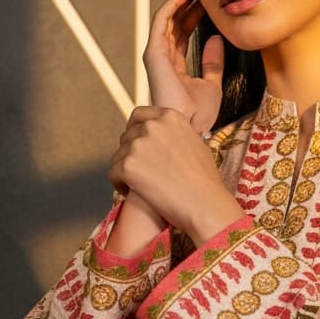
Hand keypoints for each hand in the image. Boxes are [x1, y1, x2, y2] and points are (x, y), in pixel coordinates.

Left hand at [108, 107, 243, 246]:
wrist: (204, 203)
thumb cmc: (205, 180)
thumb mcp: (197, 144)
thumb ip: (176, 135)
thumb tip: (166, 138)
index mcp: (170, 117)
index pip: (139, 115)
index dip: (134, 129)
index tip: (135, 142)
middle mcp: (152, 126)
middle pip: (127, 136)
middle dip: (130, 153)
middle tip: (141, 171)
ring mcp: (138, 145)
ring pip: (118, 155)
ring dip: (126, 170)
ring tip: (140, 186)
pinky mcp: (127, 166)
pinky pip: (113, 173)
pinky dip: (121, 184)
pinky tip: (134, 193)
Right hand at [143, 0, 223, 132]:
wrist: (189, 126)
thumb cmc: (198, 114)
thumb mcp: (212, 84)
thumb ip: (213, 63)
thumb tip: (216, 39)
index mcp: (174, 67)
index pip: (183, 33)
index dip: (194, 15)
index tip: (209, 2)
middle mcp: (162, 59)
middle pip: (174, 23)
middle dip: (188, 4)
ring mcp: (156, 55)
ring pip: (167, 18)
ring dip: (180, 0)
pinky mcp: (153, 52)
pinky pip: (161, 21)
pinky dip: (172, 5)